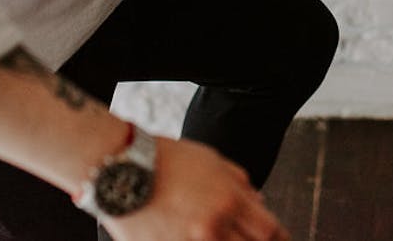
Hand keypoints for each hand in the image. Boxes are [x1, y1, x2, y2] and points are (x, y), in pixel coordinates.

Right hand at [103, 137, 288, 240]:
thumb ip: (239, 182)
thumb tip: (260, 202)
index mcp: (230, 200)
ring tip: (217, 235)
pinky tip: (195, 237)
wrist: (122, 166)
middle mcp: (214, 226)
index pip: (270, 231)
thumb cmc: (168, 159)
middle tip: (250, 240)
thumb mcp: (212, 160)